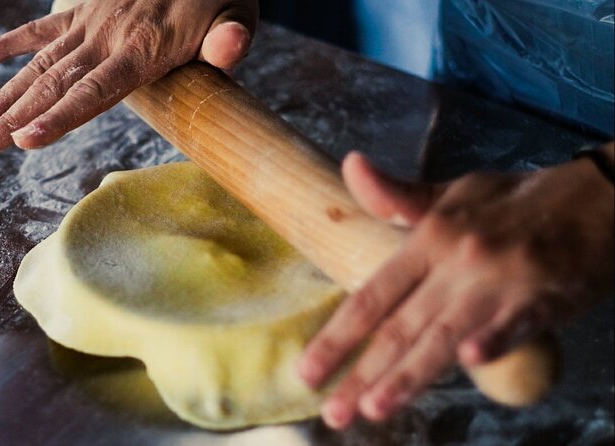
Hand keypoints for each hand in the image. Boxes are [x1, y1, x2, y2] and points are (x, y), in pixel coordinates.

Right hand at [0, 0, 257, 154]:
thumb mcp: (236, 13)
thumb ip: (231, 37)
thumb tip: (230, 51)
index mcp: (144, 48)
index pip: (95, 91)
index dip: (59, 117)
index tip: (25, 141)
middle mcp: (109, 36)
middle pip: (56, 84)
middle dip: (17, 118)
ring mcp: (92, 22)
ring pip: (41, 64)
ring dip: (6, 94)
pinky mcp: (85, 9)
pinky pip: (41, 28)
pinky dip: (8, 44)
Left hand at [298, 149, 613, 428]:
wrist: (591, 198)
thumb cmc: (513, 201)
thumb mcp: (450, 193)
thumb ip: (396, 195)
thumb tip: (350, 164)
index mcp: (430, 237)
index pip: (373, 294)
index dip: (338, 334)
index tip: (308, 370)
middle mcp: (457, 261)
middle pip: (401, 325)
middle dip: (363, 372)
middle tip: (332, 412)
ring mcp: (499, 280)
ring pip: (446, 334)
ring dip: (409, 374)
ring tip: (374, 408)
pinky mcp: (543, 296)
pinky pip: (514, 322)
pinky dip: (494, 340)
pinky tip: (470, 361)